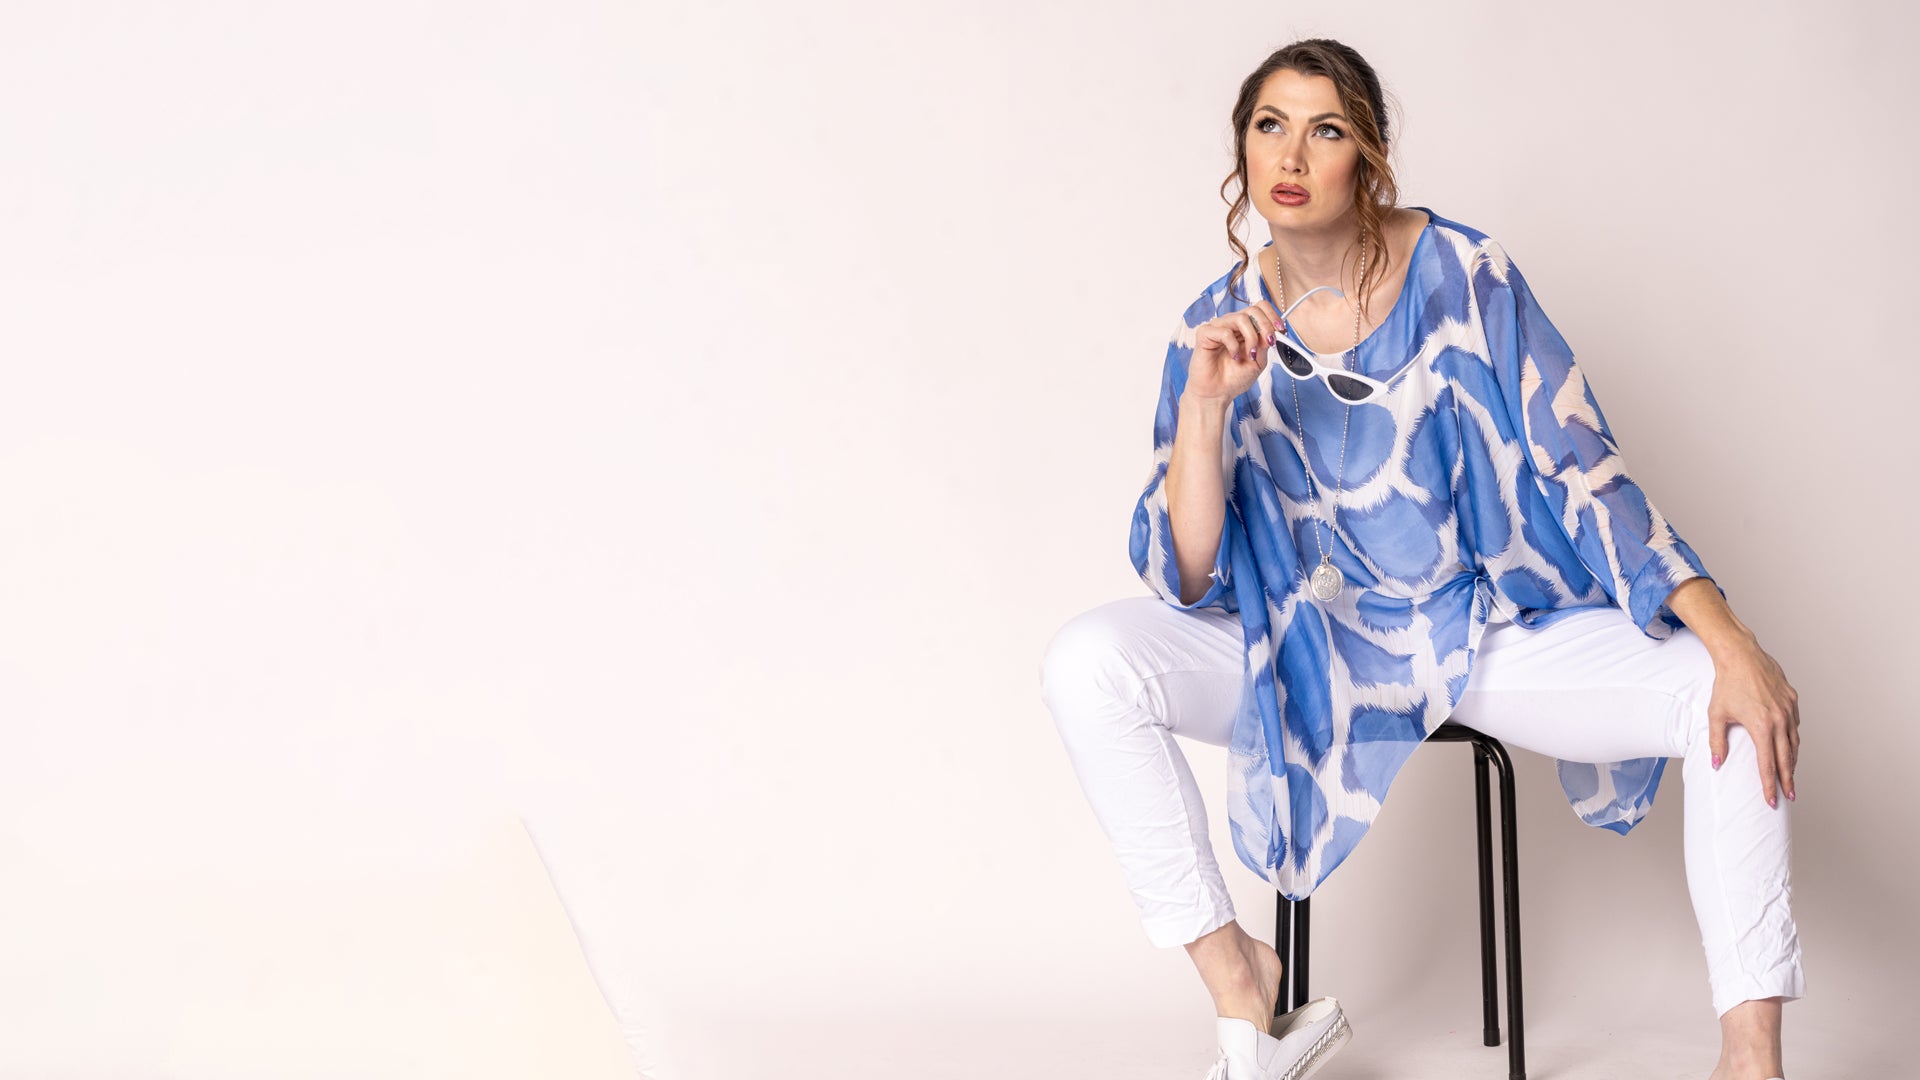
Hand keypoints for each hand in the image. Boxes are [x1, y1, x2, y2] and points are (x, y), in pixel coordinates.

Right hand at [1185, 300, 1282, 404]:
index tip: (1281, 330)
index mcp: (1244, 328)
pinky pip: (1224, 331)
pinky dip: (1233, 345)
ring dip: (1251, 337)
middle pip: (1253, 309)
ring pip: (1241, 318)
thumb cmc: (1234, 378)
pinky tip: (1234, 357)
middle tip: (1269, 343)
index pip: (1260, 308)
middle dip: (1266, 326)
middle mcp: (1231, 324)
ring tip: (1250, 355)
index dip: (1272, 315)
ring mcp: (1218, 327)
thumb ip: (1264, 343)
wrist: (1217, 394)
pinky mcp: (1204, 334)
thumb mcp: (1258, 361)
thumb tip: (1273, 330)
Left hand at [1706, 636, 1799, 807]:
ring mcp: (1789, 710)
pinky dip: (1793, 740)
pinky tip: (1788, 747)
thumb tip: (1716, 765)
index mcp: (1761, 726)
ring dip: (1792, 761)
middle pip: (1786, 759)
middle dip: (1787, 780)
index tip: (1772, 800)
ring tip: (1789, 776)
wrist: (1741, 656)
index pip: (1768, 764)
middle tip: (1789, 796)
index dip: (1770, 784)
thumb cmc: (1726, 685)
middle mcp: (1780, 720)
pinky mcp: (1792, 700)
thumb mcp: (1716, 715)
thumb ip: (1717, 742)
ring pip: (1794, 743)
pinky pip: (1795, 726)